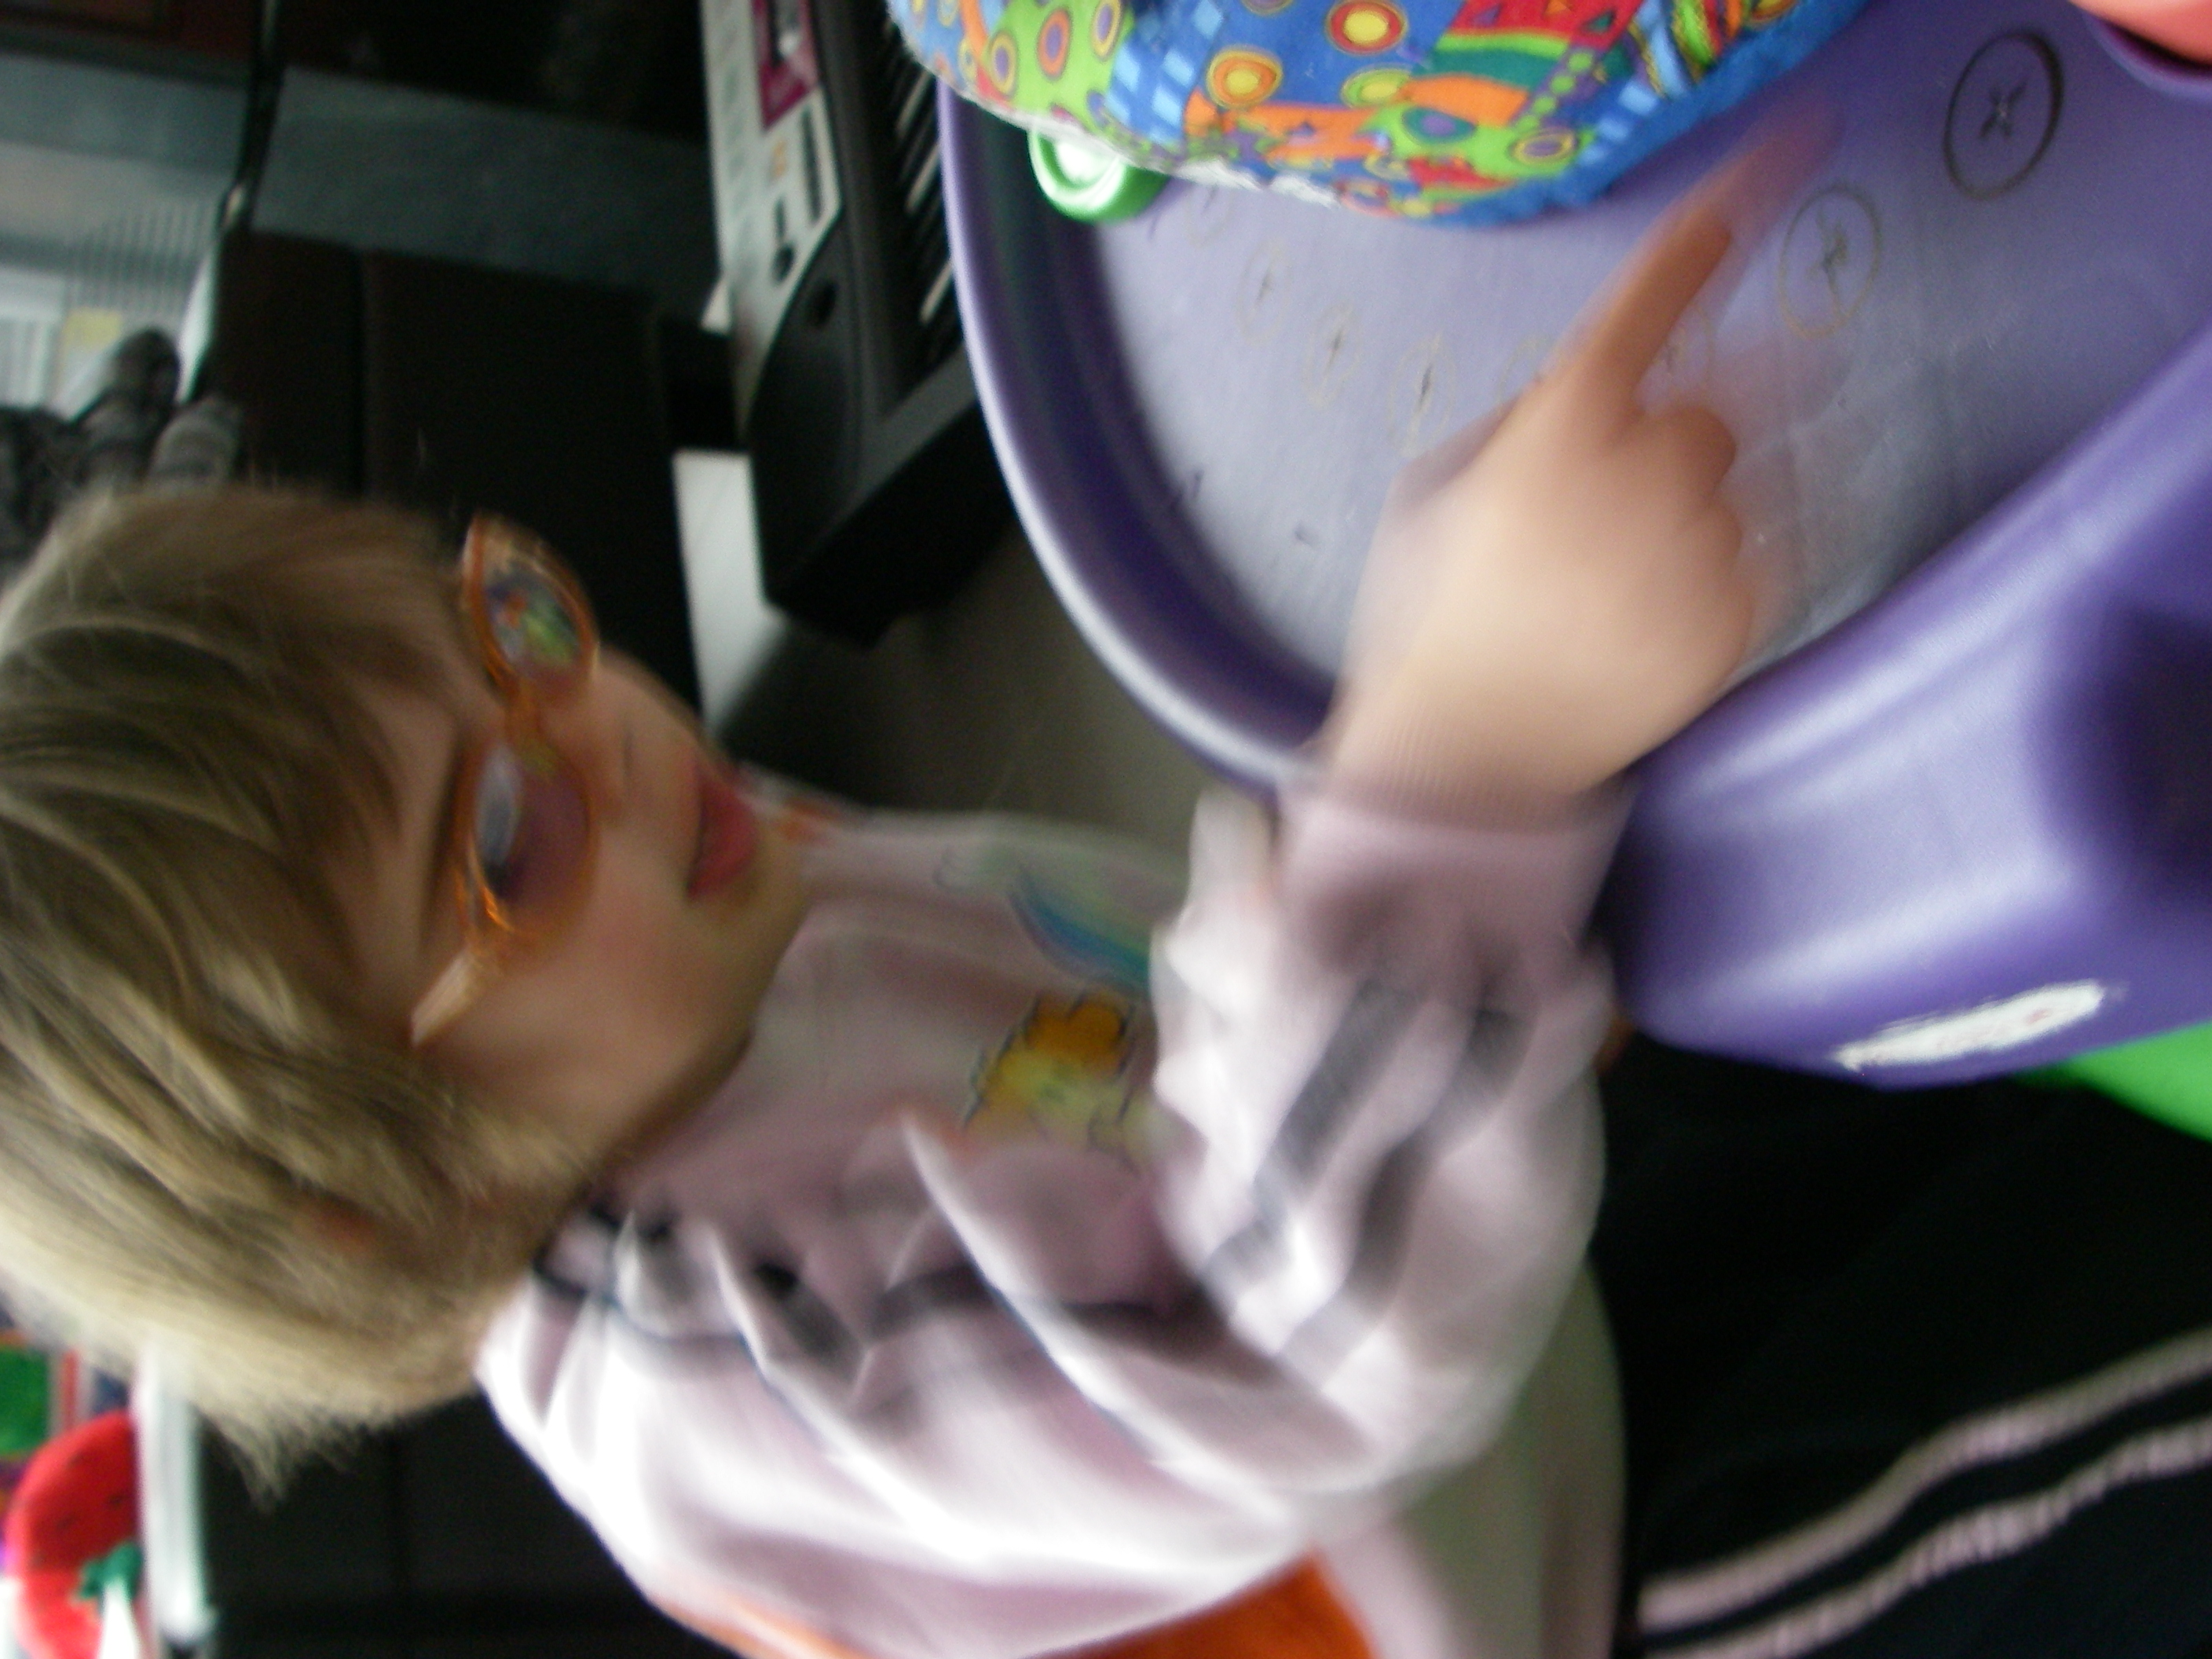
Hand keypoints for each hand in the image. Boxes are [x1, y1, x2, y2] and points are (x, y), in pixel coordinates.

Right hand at [1324, 140, 1797, 817]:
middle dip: (1675, 442)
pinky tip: (1651, 611)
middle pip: (1715, 409)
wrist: (1467, 755)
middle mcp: (1638, 484)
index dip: (1703, 243)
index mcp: (1553, 438)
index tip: (1765, 180)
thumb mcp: (1435, 493)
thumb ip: (1523, 423)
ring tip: (1624, 579)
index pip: (1646, 310)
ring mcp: (1696, 556)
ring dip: (1697, 511)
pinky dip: (1720, 570)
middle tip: (1612, 507)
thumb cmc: (1435, 617)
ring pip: (1744, 484)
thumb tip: (1601, 395)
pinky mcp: (1737, 622)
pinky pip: (1767, 553)